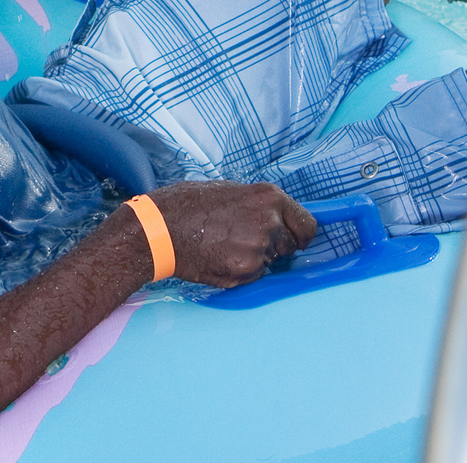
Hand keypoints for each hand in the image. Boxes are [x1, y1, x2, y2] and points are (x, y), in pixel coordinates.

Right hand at [148, 181, 317, 287]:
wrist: (158, 228)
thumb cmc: (188, 204)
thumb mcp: (229, 190)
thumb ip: (258, 205)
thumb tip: (277, 219)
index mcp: (269, 198)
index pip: (307, 225)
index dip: (301, 233)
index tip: (295, 238)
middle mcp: (269, 223)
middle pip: (289, 245)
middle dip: (273, 244)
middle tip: (243, 237)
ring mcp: (258, 250)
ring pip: (269, 261)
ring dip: (254, 257)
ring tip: (223, 244)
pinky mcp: (244, 272)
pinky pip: (253, 275)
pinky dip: (240, 270)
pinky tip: (218, 256)